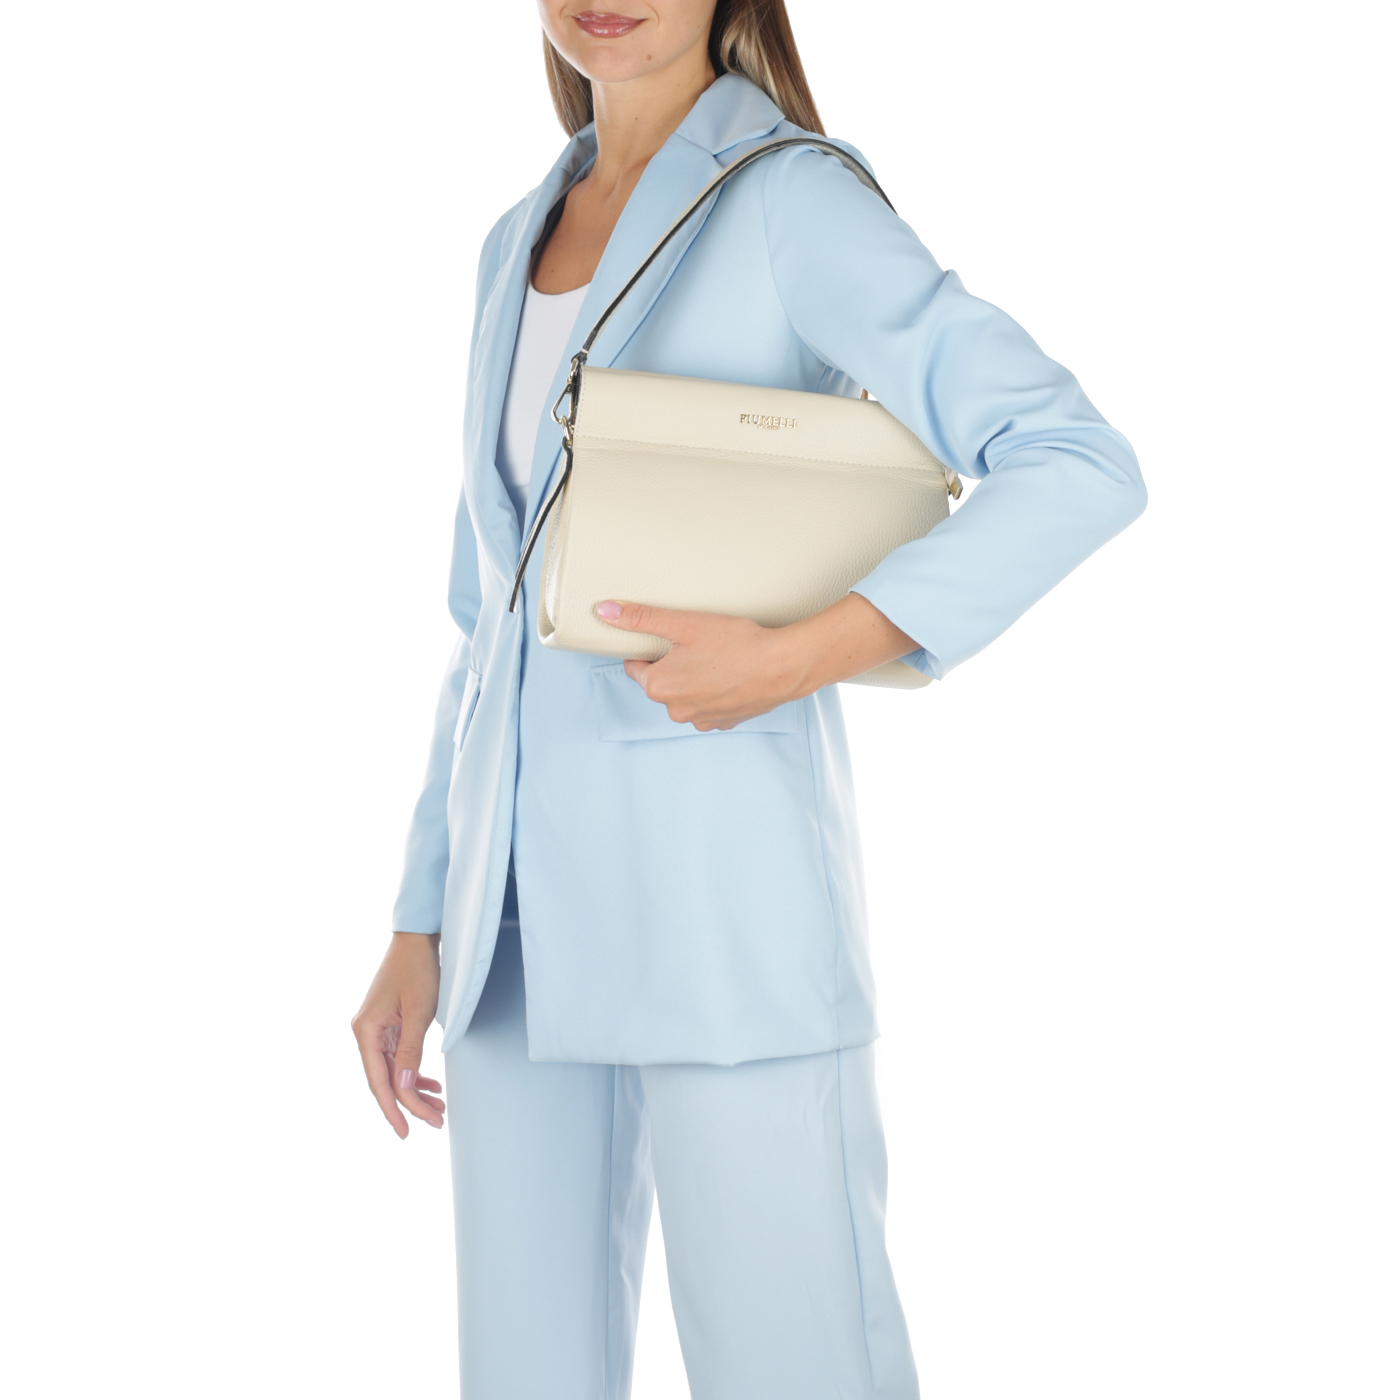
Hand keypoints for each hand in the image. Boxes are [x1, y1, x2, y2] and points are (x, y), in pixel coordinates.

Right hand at [351, 933, 443, 1137]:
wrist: (416, 940)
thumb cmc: (417, 970)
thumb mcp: (418, 1012)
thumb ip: (410, 1051)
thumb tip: (405, 1088)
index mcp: (365, 1031)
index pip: (379, 1082)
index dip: (394, 1109)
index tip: (407, 1132)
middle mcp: (365, 1033)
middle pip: (386, 1080)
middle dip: (411, 1104)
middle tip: (435, 1122)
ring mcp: (376, 1029)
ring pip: (394, 1071)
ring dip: (415, 1090)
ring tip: (438, 1109)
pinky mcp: (388, 1025)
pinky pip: (398, 1058)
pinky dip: (414, 1072)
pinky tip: (431, 1085)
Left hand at [595, 593, 918, 730]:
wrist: (783, 666)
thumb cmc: (736, 644)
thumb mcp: (683, 623)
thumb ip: (640, 618)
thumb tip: (603, 612)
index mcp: (658, 688)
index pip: (637, 667)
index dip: (651, 649)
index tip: (671, 638)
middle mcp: (675, 711)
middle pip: (662, 682)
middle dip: (675, 665)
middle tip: (699, 644)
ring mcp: (702, 720)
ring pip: (687, 695)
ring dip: (695, 680)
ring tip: (719, 658)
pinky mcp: (725, 722)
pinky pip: (710, 705)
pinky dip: (716, 692)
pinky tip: (731, 675)